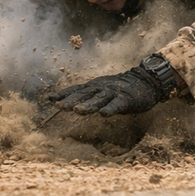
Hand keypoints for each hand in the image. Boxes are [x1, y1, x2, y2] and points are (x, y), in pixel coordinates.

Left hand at [49, 66, 163, 116]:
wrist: (144, 81)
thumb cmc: (119, 88)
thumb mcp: (101, 89)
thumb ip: (87, 95)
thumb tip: (68, 103)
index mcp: (94, 86)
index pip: (76, 89)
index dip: (63, 94)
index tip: (50, 99)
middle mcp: (101, 88)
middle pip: (84, 94)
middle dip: (72, 100)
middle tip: (60, 106)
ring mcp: (114, 93)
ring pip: (99, 100)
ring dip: (88, 105)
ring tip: (78, 110)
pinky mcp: (126, 99)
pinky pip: (117, 105)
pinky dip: (110, 108)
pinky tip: (104, 114)